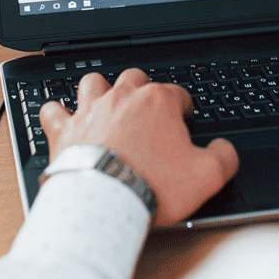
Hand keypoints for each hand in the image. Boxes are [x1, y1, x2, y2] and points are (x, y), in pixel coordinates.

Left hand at [39, 69, 238, 225]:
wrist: (106, 201)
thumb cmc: (152, 185)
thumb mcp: (206, 176)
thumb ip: (223, 157)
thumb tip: (225, 149)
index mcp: (157, 102)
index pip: (176, 93)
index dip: (182, 107)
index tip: (183, 119)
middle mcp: (122, 98)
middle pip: (134, 78)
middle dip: (142, 88)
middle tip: (147, 109)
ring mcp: (90, 110)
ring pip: (93, 82)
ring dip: (99, 90)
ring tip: (105, 104)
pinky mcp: (64, 129)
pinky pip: (52, 109)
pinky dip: (57, 112)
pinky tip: (60, 118)